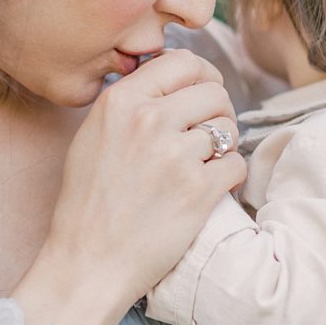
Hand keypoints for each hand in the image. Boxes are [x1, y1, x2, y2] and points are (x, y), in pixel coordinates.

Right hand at [16, 49, 245, 324]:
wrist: (88, 263)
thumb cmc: (88, 205)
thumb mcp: (94, 137)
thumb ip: (130, 105)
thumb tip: (173, 82)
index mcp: (120, 102)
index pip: (182, 61)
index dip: (202, 75)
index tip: (204, 93)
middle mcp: (148, 121)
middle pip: (214, 91)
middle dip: (218, 112)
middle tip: (208, 136)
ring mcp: (175, 155)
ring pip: (229, 127)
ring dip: (225, 145)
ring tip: (205, 165)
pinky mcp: (198, 190)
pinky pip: (237, 164)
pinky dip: (230, 177)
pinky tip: (211, 189)